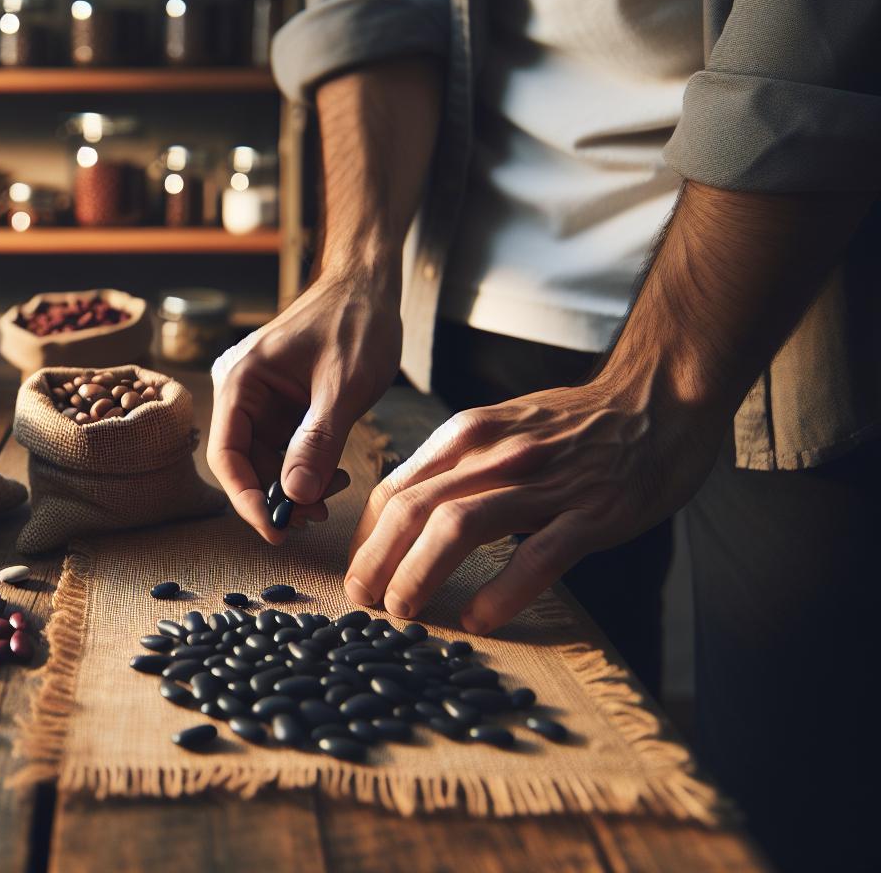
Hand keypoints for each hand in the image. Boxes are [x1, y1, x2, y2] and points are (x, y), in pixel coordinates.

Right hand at [208, 274, 401, 542]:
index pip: (227, 454)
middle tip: (317, 518)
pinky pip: (285, 449)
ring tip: (335, 491)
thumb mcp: (343, 386)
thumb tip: (297, 496)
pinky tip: (335, 474)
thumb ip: (318, 442)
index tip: (275, 530)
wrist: (370, 286)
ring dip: (296, 486)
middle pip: (245, 463)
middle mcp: (241, 391)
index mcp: (241, 380)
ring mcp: (261, 399)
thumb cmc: (356, 321)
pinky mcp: (283, 405)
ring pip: (267, 462)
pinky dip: (308, 468)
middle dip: (278, 496)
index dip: (247, 498)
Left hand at [344, 377, 721, 633]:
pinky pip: (536, 555)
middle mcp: (495, 455)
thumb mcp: (502, 428)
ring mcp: (543, 483)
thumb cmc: (576, 423)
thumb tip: (407, 512)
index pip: (395, 488)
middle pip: (412, 509)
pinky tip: (478, 618)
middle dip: (375, 559)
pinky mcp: (590, 512)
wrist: (659, 398)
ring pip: (457, 528)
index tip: (358, 570)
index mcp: (467, 436)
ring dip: (419, 573)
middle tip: (362, 600)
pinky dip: (501, 591)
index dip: (367, 536)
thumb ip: (457, 466)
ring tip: (403, 610)